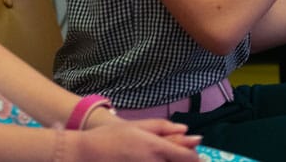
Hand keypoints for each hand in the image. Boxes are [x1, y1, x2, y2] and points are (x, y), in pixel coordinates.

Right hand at [75, 119, 201, 160]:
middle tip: (193, 160)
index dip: (197, 159)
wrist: (85, 155)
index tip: (200, 158)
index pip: (187, 158)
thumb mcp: (136, 126)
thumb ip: (162, 127)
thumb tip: (185, 130)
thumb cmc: (109, 137)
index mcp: (155, 148)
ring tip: (166, 159)